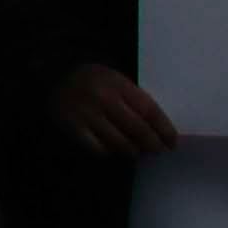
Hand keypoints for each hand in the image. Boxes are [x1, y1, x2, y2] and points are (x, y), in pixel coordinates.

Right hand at [52, 62, 178, 159]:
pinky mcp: (74, 129)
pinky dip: (110, 151)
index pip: (149, 110)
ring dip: (133, 151)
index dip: (164, 129)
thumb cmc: (94, 80)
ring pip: (120, 143)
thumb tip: (158, 130)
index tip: (172, 142)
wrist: (54, 76)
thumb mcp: (116, 80)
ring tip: (137, 151)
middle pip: (138, 130)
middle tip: (158, 150)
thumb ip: (135, 100)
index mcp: (118, 84)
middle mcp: (103, 99)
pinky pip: (100, 149)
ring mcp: (87, 115)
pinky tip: (113, 148)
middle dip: (152, 144)